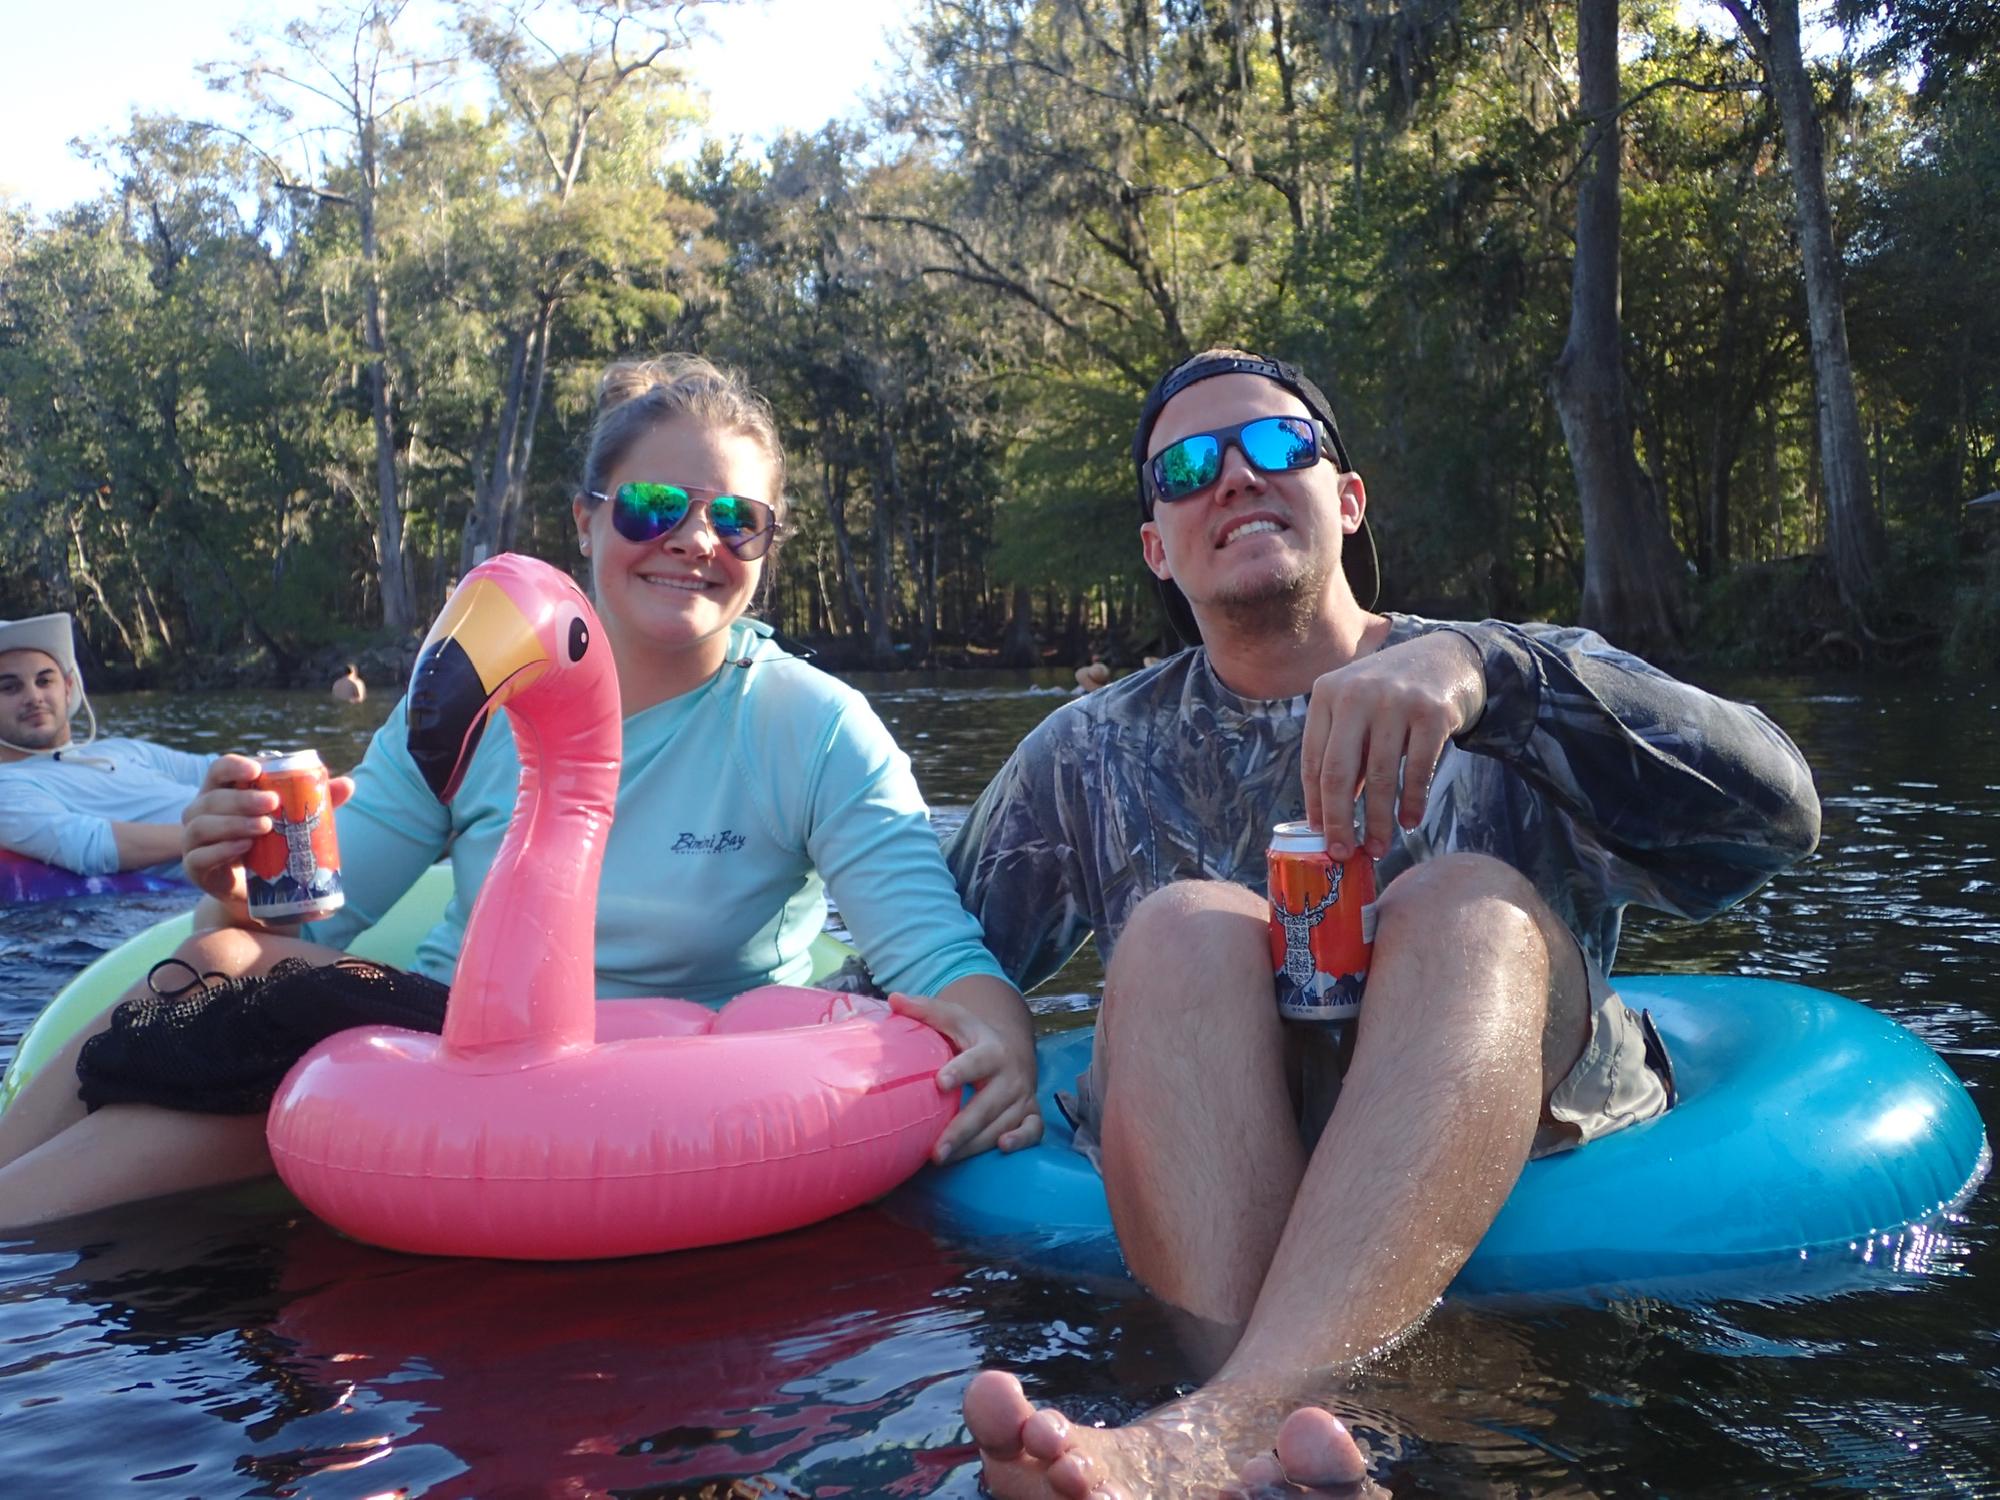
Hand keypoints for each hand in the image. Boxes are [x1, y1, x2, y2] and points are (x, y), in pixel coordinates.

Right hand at [181, 754, 354, 921]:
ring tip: (265, 827)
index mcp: (222, 792)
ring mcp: (194, 841)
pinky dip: (223, 850)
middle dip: (242, 799)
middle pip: (212, 798)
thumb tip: (348, 784)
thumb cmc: (271, 844)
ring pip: (202, 825)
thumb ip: (317, 801)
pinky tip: (245, 847)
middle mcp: (201, 813)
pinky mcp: (196, 868)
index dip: (234, 766)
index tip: (257, 770)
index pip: (219, 770)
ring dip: (234, 823)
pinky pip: (200, 857)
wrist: (255, 889)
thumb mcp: (293, 820)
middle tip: (273, 802)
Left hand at [889, 983, 1043, 1163]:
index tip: (939, 1083)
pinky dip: (1021, 1141)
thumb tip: (893, 999)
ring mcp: (1022, 1097)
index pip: (977, 1061)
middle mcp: (1011, 1075)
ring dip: (974, 1146)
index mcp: (991, 1049)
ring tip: (943, 1159)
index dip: (961, 1071)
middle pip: (987, 1105)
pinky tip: (1001, 1149)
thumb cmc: (972, 1038)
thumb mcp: (954, 1020)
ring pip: (1002, 1124)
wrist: (1011, 1051)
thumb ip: (925, 1011)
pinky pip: (1032, 1131)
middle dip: (961, 1128)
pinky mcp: (1031, 1114)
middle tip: (936, 1149)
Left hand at [1301, 631, 1485, 859]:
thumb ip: (1340, 751)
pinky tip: (1409, 822)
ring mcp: (1395, 700)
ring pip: (1379, 776)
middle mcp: (1356, 692)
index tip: (1319, 837)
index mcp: (1327, 693)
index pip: (1313, 760)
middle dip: (1338, 822)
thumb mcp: (1356, 709)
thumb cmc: (1390, 696)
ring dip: (1379, 821)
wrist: (1447, 657)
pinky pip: (1418, 770)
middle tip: (1343, 855)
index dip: (1315, 804)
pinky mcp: (1432, 711)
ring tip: (1379, 847)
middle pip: (1338, 772)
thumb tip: (1328, 818)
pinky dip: (1412, 803)